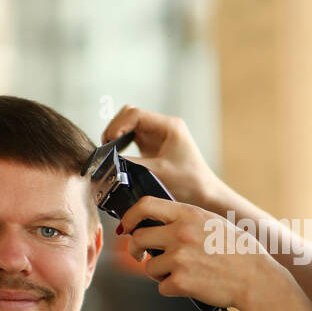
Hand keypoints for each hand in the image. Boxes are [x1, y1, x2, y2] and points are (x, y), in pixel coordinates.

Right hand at [100, 105, 221, 208]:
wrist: (205, 196)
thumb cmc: (190, 184)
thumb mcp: (158, 173)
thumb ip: (131, 164)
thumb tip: (107, 161)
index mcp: (169, 126)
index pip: (135, 114)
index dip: (118, 125)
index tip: (110, 141)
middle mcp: (163, 127)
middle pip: (129, 115)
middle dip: (115, 128)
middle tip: (107, 147)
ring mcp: (157, 136)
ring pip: (128, 125)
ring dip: (117, 136)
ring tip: (110, 152)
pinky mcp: (153, 147)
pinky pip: (131, 138)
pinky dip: (121, 145)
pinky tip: (118, 157)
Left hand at [119, 195, 278, 310]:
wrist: (256, 278)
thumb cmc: (238, 252)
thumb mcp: (212, 223)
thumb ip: (185, 220)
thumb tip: (156, 226)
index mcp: (188, 214)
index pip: (145, 205)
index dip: (130, 216)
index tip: (127, 227)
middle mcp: (180, 233)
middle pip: (138, 239)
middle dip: (136, 250)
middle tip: (142, 256)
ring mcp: (179, 258)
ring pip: (149, 267)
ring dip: (159, 273)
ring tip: (181, 273)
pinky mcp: (181, 282)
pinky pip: (162, 287)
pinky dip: (173, 289)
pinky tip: (191, 285)